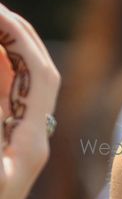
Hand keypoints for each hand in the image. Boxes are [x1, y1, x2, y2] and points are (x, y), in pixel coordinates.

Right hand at [0, 4, 59, 198]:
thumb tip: (1, 65)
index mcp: (31, 145)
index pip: (41, 76)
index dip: (19, 36)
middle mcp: (27, 147)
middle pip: (30, 78)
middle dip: (9, 39)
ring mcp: (11, 156)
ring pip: (10, 95)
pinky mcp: (2, 162)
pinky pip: (3, 115)